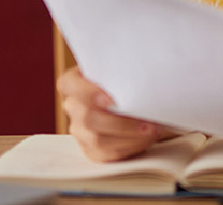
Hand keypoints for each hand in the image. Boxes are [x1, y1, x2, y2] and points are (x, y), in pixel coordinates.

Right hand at [57, 67, 174, 161]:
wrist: (136, 98)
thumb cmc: (127, 79)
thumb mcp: (121, 68)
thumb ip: (122, 71)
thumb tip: (140, 76)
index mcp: (73, 82)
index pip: (68, 85)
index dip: (87, 93)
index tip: (111, 99)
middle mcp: (73, 107)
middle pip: (87, 117)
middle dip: (120, 122)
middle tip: (146, 119)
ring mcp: (80, 131)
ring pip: (97, 139)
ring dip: (130, 136)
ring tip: (153, 129)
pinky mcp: (92, 150)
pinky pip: (107, 154)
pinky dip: (130, 147)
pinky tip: (146, 138)